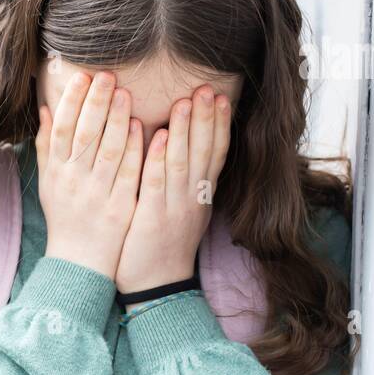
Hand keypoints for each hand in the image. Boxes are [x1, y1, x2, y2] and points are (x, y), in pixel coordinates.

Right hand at [35, 70, 144, 278]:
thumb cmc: (65, 216)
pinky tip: (142, 127)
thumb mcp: (48, 181)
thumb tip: (46, 109)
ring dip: (116, 119)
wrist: (79, 261)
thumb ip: (47, 145)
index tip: (81, 77)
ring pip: (107, 150)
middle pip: (84, 135)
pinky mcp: (119, 206)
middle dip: (95, 102)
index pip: (62, 130)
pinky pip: (128, 173)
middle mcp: (73, 181)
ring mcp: (97, 194)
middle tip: (106, 74)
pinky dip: (135, 149)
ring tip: (125, 92)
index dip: (71, 101)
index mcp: (56, 172)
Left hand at [116, 85, 230, 296]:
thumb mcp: (181, 211)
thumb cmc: (163, 247)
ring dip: (184, 129)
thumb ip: (183, 181)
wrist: (156, 286)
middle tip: (207, 88)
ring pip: (183, 161)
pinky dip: (159, 158)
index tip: (220, 97)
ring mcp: (174, 207)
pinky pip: (157, 183)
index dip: (218, 125)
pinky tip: (158, 135)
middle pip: (204, 152)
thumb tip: (180, 150)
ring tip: (186, 101)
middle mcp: (192, 198)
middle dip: (206, 118)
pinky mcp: (153, 217)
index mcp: (200, 196)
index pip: (214, 153)